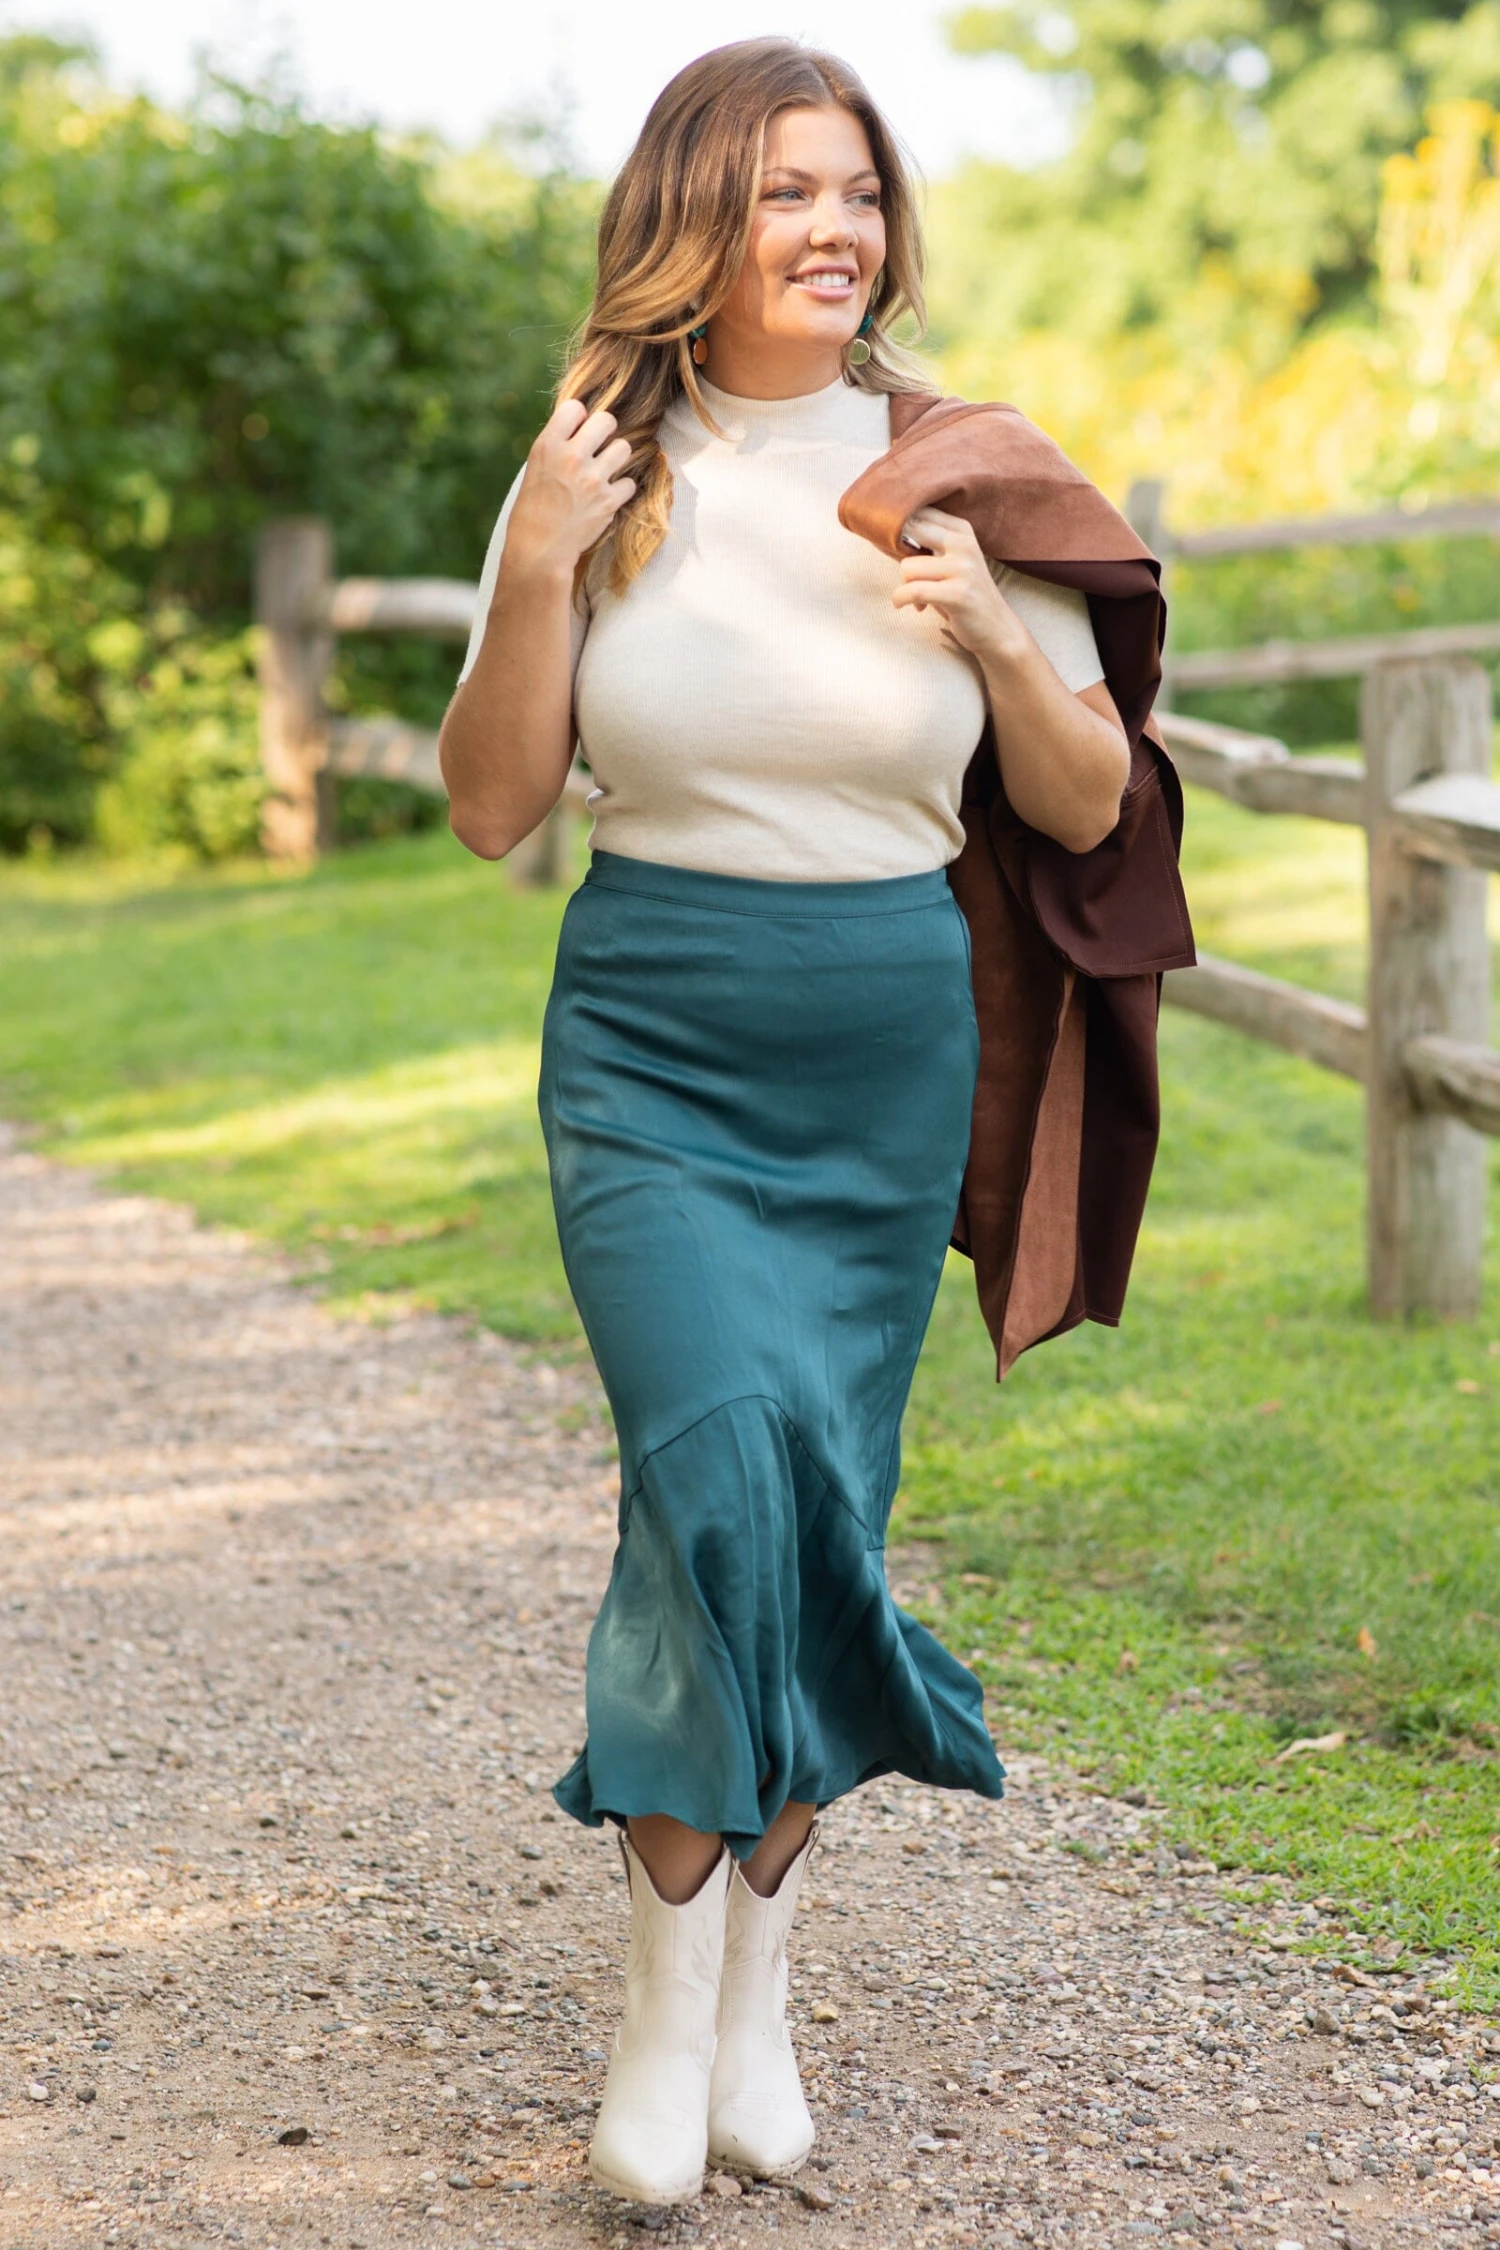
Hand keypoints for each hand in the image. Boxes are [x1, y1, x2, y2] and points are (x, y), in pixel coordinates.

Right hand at [502, 397, 636, 582]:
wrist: (539, 551)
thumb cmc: (531, 512)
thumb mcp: (535, 469)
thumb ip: (557, 447)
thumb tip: (580, 430)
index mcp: (548, 445)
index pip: (575, 407)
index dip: (579, 418)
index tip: (576, 433)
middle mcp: (571, 457)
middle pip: (607, 420)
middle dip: (605, 431)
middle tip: (599, 447)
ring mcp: (593, 479)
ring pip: (624, 448)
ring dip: (617, 459)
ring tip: (605, 471)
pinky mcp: (608, 502)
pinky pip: (630, 483)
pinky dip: (622, 490)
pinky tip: (609, 496)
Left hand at [890, 506, 1026, 666]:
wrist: (996, 628)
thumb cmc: (963, 595)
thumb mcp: (949, 561)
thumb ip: (924, 544)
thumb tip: (880, 530)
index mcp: (961, 530)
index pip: (918, 512)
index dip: (897, 526)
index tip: (895, 547)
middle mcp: (964, 544)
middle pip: (909, 533)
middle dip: (898, 555)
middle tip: (907, 576)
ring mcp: (963, 569)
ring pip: (907, 567)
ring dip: (904, 586)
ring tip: (918, 598)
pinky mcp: (958, 594)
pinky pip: (914, 591)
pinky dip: (902, 600)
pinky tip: (912, 607)